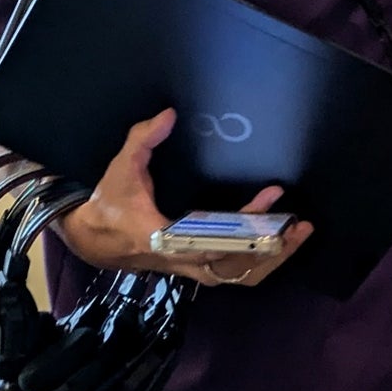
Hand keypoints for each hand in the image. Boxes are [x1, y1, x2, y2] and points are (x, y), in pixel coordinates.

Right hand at [54, 107, 313, 288]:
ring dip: (270, 257)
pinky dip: (258, 259)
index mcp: (162, 237)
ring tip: (297, 232)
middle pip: (234, 265)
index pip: (208, 240)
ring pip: (237, 275)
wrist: (94, 239)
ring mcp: (191, 267)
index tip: (268, 199)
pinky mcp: (196, 268)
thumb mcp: (121, 168)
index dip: (242, 223)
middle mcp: (182, 259)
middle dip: (269, 246)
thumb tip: (169, 115)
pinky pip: (233, 272)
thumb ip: (142, 139)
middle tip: (298, 224)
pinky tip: (278, 240)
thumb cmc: (110, 204)